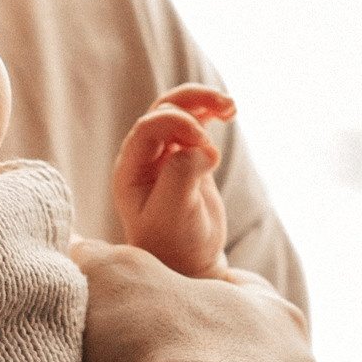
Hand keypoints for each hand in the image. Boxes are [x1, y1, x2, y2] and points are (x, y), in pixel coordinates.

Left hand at [113, 83, 235, 277]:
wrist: (190, 262)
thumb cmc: (175, 244)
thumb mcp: (173, 215)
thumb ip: (181, 177)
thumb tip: (203, 148)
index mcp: (131, 170)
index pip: (148, 128)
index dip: (177, 125)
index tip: (204, 145)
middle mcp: (144, 157)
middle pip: (164, 110)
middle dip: (193, 106)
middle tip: (226, 114)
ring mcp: (166, 154)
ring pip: (180, 110)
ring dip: (203, 100)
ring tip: (230, 106)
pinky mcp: (188, 155)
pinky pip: (196, 121)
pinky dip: (211, 111)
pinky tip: (230, 112)